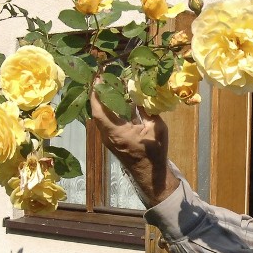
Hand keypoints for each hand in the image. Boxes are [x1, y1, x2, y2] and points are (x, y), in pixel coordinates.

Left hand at [89, 81, 178, 205]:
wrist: (151, 174)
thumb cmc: (154, 152)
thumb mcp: (156, 128)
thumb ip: (147, 110)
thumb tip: (142, 93)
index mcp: (117, 132)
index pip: (99, 111)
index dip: (96, 94)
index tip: (97, 79)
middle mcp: (108, 136)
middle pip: (98, 112)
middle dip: (99, 95)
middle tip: (104, 78)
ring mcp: (109, 139)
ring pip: (102, 117)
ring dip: (105, 102)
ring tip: (112, 86)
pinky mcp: (113, 141)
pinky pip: (108, 122)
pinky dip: (112, 111)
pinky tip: (121, 101)